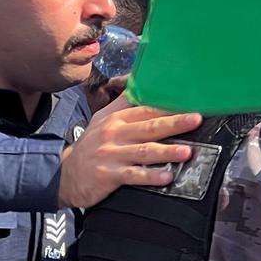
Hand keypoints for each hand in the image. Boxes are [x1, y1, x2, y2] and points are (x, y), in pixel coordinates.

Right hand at [56, 103, 201, 208]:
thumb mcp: (103, 119)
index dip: (168, 104)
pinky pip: (133, 175)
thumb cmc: (91, 145)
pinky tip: (167, 177)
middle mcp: (115, 133)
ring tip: (187, 152)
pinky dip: (151, 176)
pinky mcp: (108, 175)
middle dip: (174, 122)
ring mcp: (111, 154)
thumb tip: (141, 82)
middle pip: (149, 126)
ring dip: (167, 151)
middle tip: (196, 119)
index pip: (146, 107)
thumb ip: (124, 103)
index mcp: (117, 118)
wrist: (64, 174)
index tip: (190, 100)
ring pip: (144, 151)